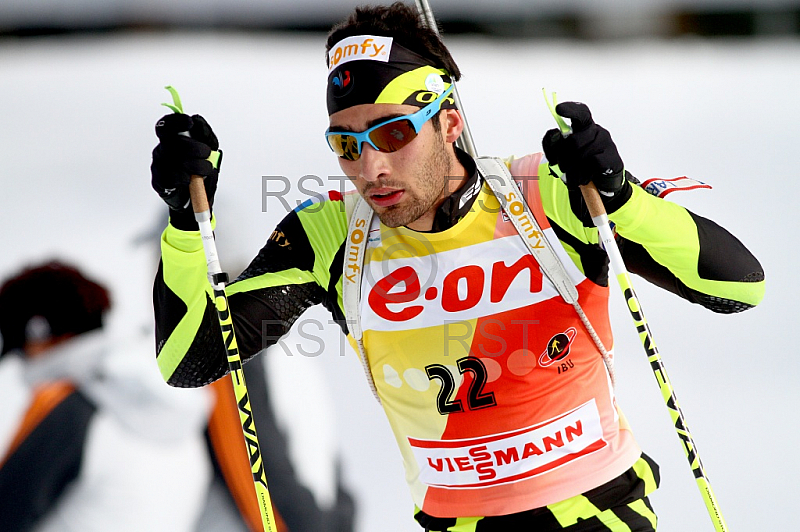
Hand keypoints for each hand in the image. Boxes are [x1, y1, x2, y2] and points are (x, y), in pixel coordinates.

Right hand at [151, 113, 221, 228]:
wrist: (197, 198)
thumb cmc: (201, 172)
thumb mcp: (210, 152)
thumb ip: (205, 135)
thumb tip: (198, 120)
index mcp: (172, 140)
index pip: (166, 125)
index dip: (176, 122)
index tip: (190, 123)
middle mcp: (162, 151)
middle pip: (170, 141)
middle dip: (192, 146)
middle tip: (206, 153)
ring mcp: (158, 166)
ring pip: (173, 160)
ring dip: (195, 165)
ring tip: (205, 169)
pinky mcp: (159, 182)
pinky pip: (171, 177)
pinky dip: (185, 178)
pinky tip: (190, 180)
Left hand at [541, 102, 625, 197]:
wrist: (600, 182)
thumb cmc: (580, 164)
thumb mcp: (563, 154)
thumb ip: (552, 143)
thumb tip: (554, 134)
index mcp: (584, 127)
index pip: (580, 112)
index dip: (570, 110)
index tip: (559, 110)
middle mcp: (597, 131)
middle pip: (574, 141)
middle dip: (563, 158)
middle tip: (561, 168)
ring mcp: (607, 143)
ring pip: (582, 154)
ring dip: (572, 170)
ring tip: (572, 177)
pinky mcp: (612, 157)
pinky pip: (593, 163)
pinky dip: (584, 174)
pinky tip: (584, 178)